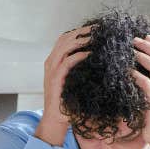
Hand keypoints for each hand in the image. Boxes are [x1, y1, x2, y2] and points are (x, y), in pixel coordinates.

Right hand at [35, 27, 90, 145]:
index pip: (65, 38)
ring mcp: (51, 70)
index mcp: (54, 61)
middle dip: (83, 31)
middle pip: (65, 38)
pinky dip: (79, 55)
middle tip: (99, 27)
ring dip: (81, 39)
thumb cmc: (68, 102)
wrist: (56, 120)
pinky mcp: (55, 79)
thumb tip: (97, 58)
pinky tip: (90, 53)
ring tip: (96, 36)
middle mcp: (50, 62)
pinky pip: (67, 62)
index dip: (79, 31)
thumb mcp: (74, 81)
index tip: (96, 28)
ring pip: (65, 46)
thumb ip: (79, 69)